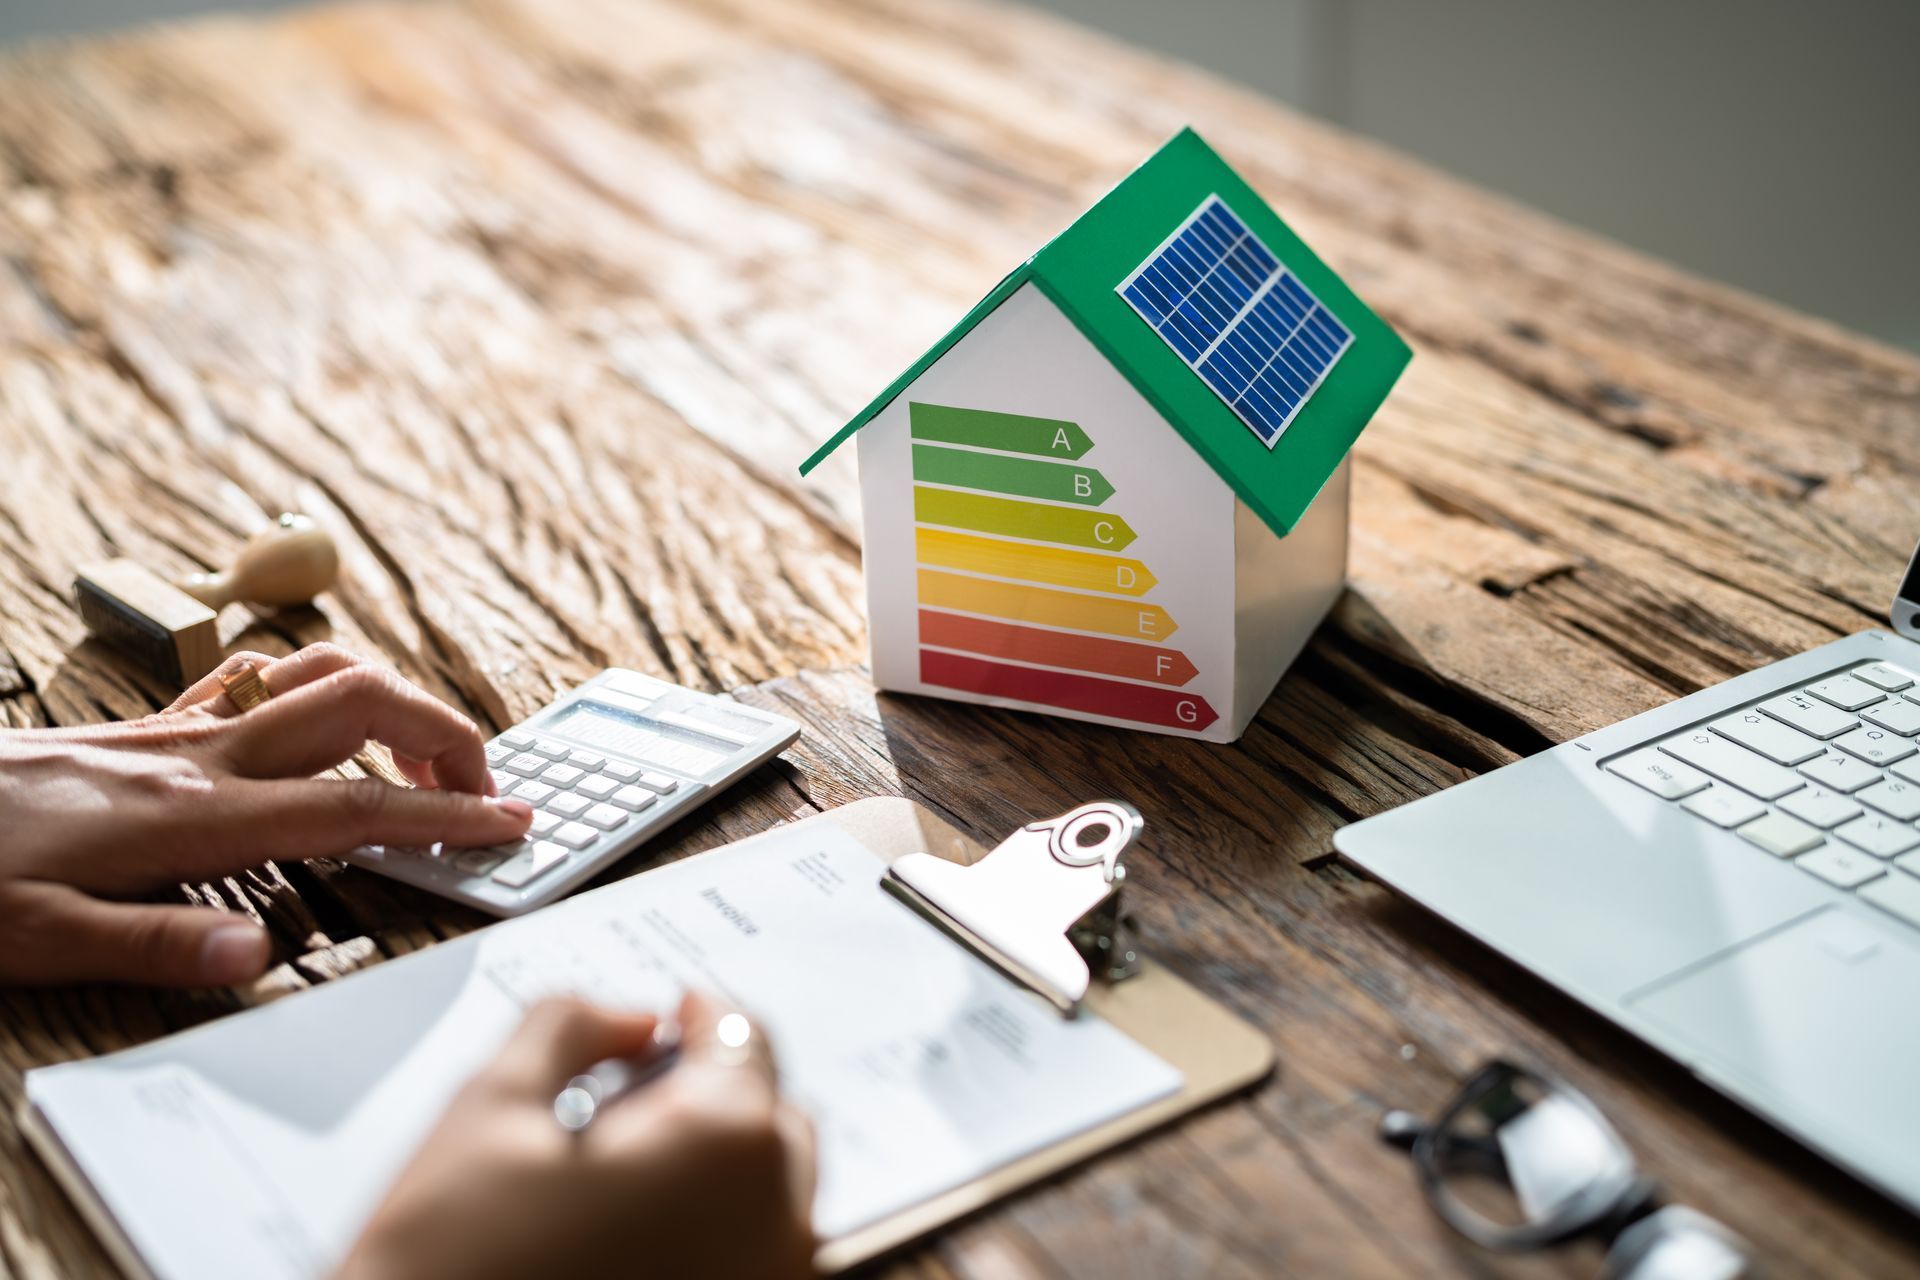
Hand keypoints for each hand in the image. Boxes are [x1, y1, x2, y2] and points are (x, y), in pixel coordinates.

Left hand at [0, 643, 532, 986]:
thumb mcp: (32, 939)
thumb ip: (153, 946)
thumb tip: (259, 959)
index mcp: (194, 816)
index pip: (355, 803)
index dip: (447, 814)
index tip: (510, 823)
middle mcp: (202, 755)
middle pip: (364, 704)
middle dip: (446, 736)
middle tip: (483, 790)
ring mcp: (179, 731)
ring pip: (320, 672)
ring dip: (393, 700)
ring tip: (420, 755)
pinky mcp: (150, 727)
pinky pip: (258, 677)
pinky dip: (317, 684)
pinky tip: (316, 723)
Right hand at [340, 992, 816, 1279]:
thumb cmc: (448, 1267)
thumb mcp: (488, 1108)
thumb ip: (570, 1027)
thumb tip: (627, 1018)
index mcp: (725, 1144)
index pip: (745, 1038)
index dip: (698, 1016)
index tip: (672, 1015)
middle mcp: (774, 1220)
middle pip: (768, 1115)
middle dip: (710, 1090)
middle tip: (631, 1097)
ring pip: (767, 1190)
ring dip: (715, 1164)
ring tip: (619, 1173)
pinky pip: (751, 1254)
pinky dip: (712, 1228)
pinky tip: (632, 1233)